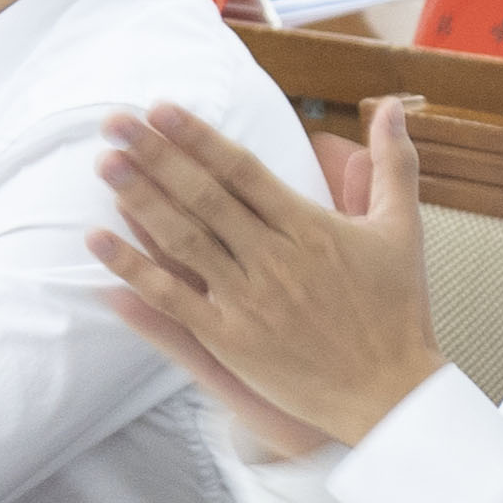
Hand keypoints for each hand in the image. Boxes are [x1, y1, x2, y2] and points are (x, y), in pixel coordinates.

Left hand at [82, 95, 448, 452]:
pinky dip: (134, 269)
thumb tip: (391, 110)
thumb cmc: (399, 310)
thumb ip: (393, 166)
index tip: (161, 109)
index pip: (243, 171)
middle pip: (204, 197)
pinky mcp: (232, 340)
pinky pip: (172, 299)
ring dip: (140, 200)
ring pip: (184, 240)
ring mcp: (250, 300)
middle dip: (156, 155)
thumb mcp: (404, 231)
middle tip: (113, 121)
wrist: (391, 392)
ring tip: (106, 164)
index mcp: (312, 228)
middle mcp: (276, 259)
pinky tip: (99, 242)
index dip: (199, 138)